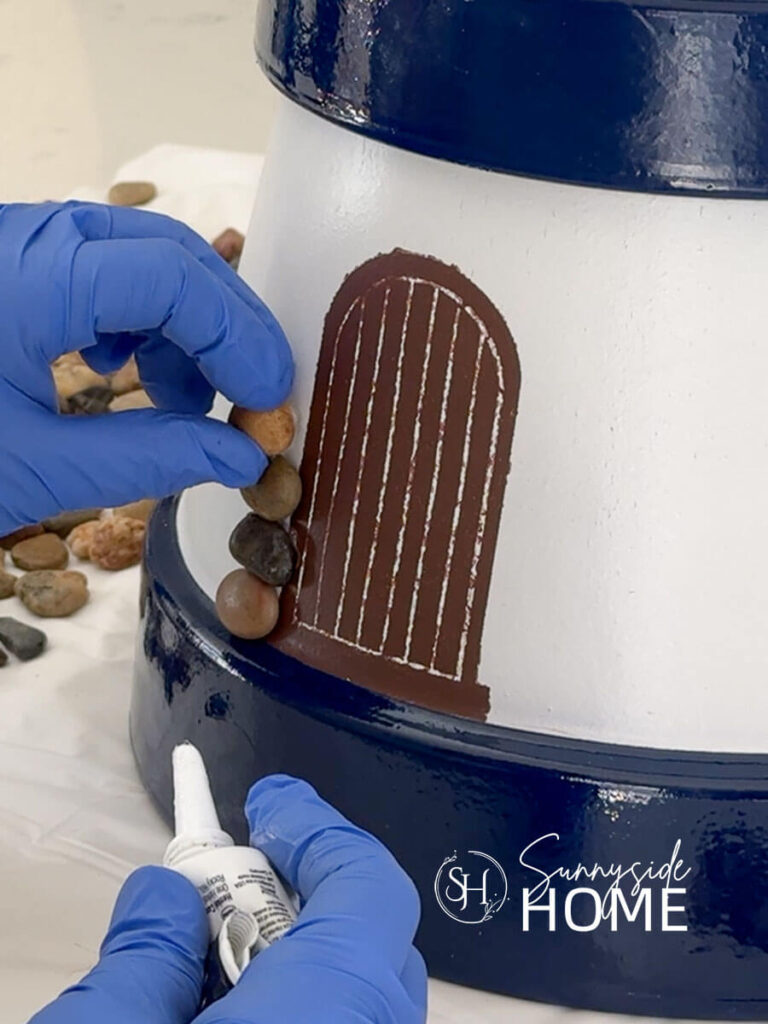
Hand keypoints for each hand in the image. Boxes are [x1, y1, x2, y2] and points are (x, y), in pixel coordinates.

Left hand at [0, 202, 292, 534]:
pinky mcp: (10, 268)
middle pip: (167, 253)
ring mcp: (16, 247)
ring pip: (139, 258)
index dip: (239, 338)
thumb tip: (240, 457)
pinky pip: (99, 272)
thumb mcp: (36, 468)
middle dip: (224, 327)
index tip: (270, 403)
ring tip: (189, 405)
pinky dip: (135, 322)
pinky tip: (122, 371)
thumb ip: (153, 458)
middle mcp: (27, 239)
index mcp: (30, 276)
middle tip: (258, 399)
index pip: (173, 277)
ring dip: (183, 329)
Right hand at [29, 776, 427, 1023]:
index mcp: (332, 1005)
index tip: (271, 802)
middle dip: (301, 896)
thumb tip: (162, 895)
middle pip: (369, 940)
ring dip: (304, 962)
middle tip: (231, 886)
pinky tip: (242, 1015)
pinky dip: (309, 1006)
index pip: (367, 881)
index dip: (318, 826)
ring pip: (362, 997)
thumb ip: (139, 957)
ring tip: (221, 965)